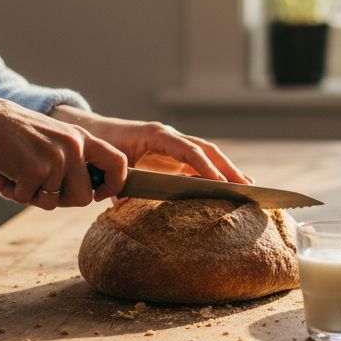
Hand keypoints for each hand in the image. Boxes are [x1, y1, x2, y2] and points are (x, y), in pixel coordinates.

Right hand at [0, 91, 127, 209]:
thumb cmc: (15, 134)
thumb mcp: (53, 138)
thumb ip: (72, 159)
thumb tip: (88, 195)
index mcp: (81, 137)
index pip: (118, 163)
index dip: (113, 184)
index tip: (99, 194)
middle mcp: (74, 147)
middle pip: (85, 198)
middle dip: (62, 200)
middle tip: (38, 186)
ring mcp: (56, 159)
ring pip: (55, 203)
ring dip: (33, 196)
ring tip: (18, 174)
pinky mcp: (35, 171)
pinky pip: (29, 200)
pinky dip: (13, 193)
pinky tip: (5, 173)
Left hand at [49, 106, 251, 184]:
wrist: (92, 132)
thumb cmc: (100, 148)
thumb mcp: (109, 166)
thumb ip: (119, 184)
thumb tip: (125, 208)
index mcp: (155, 135)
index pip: (188, 150)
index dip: (205, 167)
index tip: (220, 183)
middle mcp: (168, 136)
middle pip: (205, 149)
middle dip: (227, 167)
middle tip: (247, 185)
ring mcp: (172, 142)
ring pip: (206, 152)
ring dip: (226, 168)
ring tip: (248, 185)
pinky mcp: (172, 152)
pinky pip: (197, 160)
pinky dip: (214, 170)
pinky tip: (228, 184)